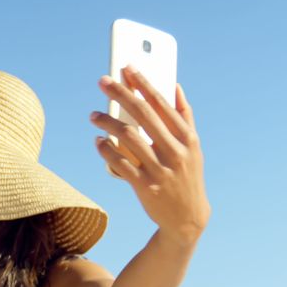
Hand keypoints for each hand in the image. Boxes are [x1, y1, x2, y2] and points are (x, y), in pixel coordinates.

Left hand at [92, 66, 210, 246]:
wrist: (187, 218)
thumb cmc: (188, 175)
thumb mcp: (194, 147)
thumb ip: (185, 116)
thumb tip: (175, 85)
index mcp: (187, 138)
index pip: (162, 103)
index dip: (142, 83)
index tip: (126, 67)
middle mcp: (175, 152)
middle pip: (142, 115)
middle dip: (120, 93)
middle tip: (102, 81)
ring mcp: (160, 170)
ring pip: (128, 137)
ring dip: (107, 122)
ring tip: (93, 115)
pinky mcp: (145, 187)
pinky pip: (119, 163)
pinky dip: (106, 150)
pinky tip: (98, 140)